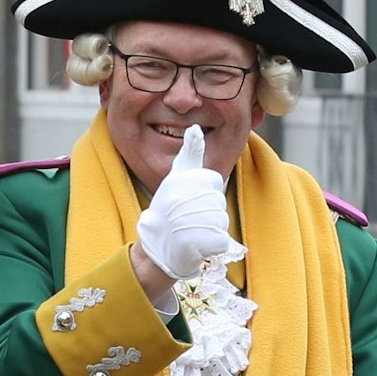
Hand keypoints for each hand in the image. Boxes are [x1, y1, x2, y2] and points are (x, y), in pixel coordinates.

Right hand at [134, 125, 233, 280]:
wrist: (155, 248)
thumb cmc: (167, 210)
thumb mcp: (175, 177)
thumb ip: (190, 152)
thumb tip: (195, 127)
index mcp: (183, 180)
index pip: (213, 181)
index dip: (204, 192)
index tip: (188, 199)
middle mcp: (187, 198)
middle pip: (218, 201)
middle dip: (208, 211)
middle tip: (187, 218)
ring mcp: (196, 220)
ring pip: (221, 221)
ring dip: (209, 229)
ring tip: (189, 231)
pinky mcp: (204, 243)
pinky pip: (221, 240)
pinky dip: (212, 245)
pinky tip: (196, 244)